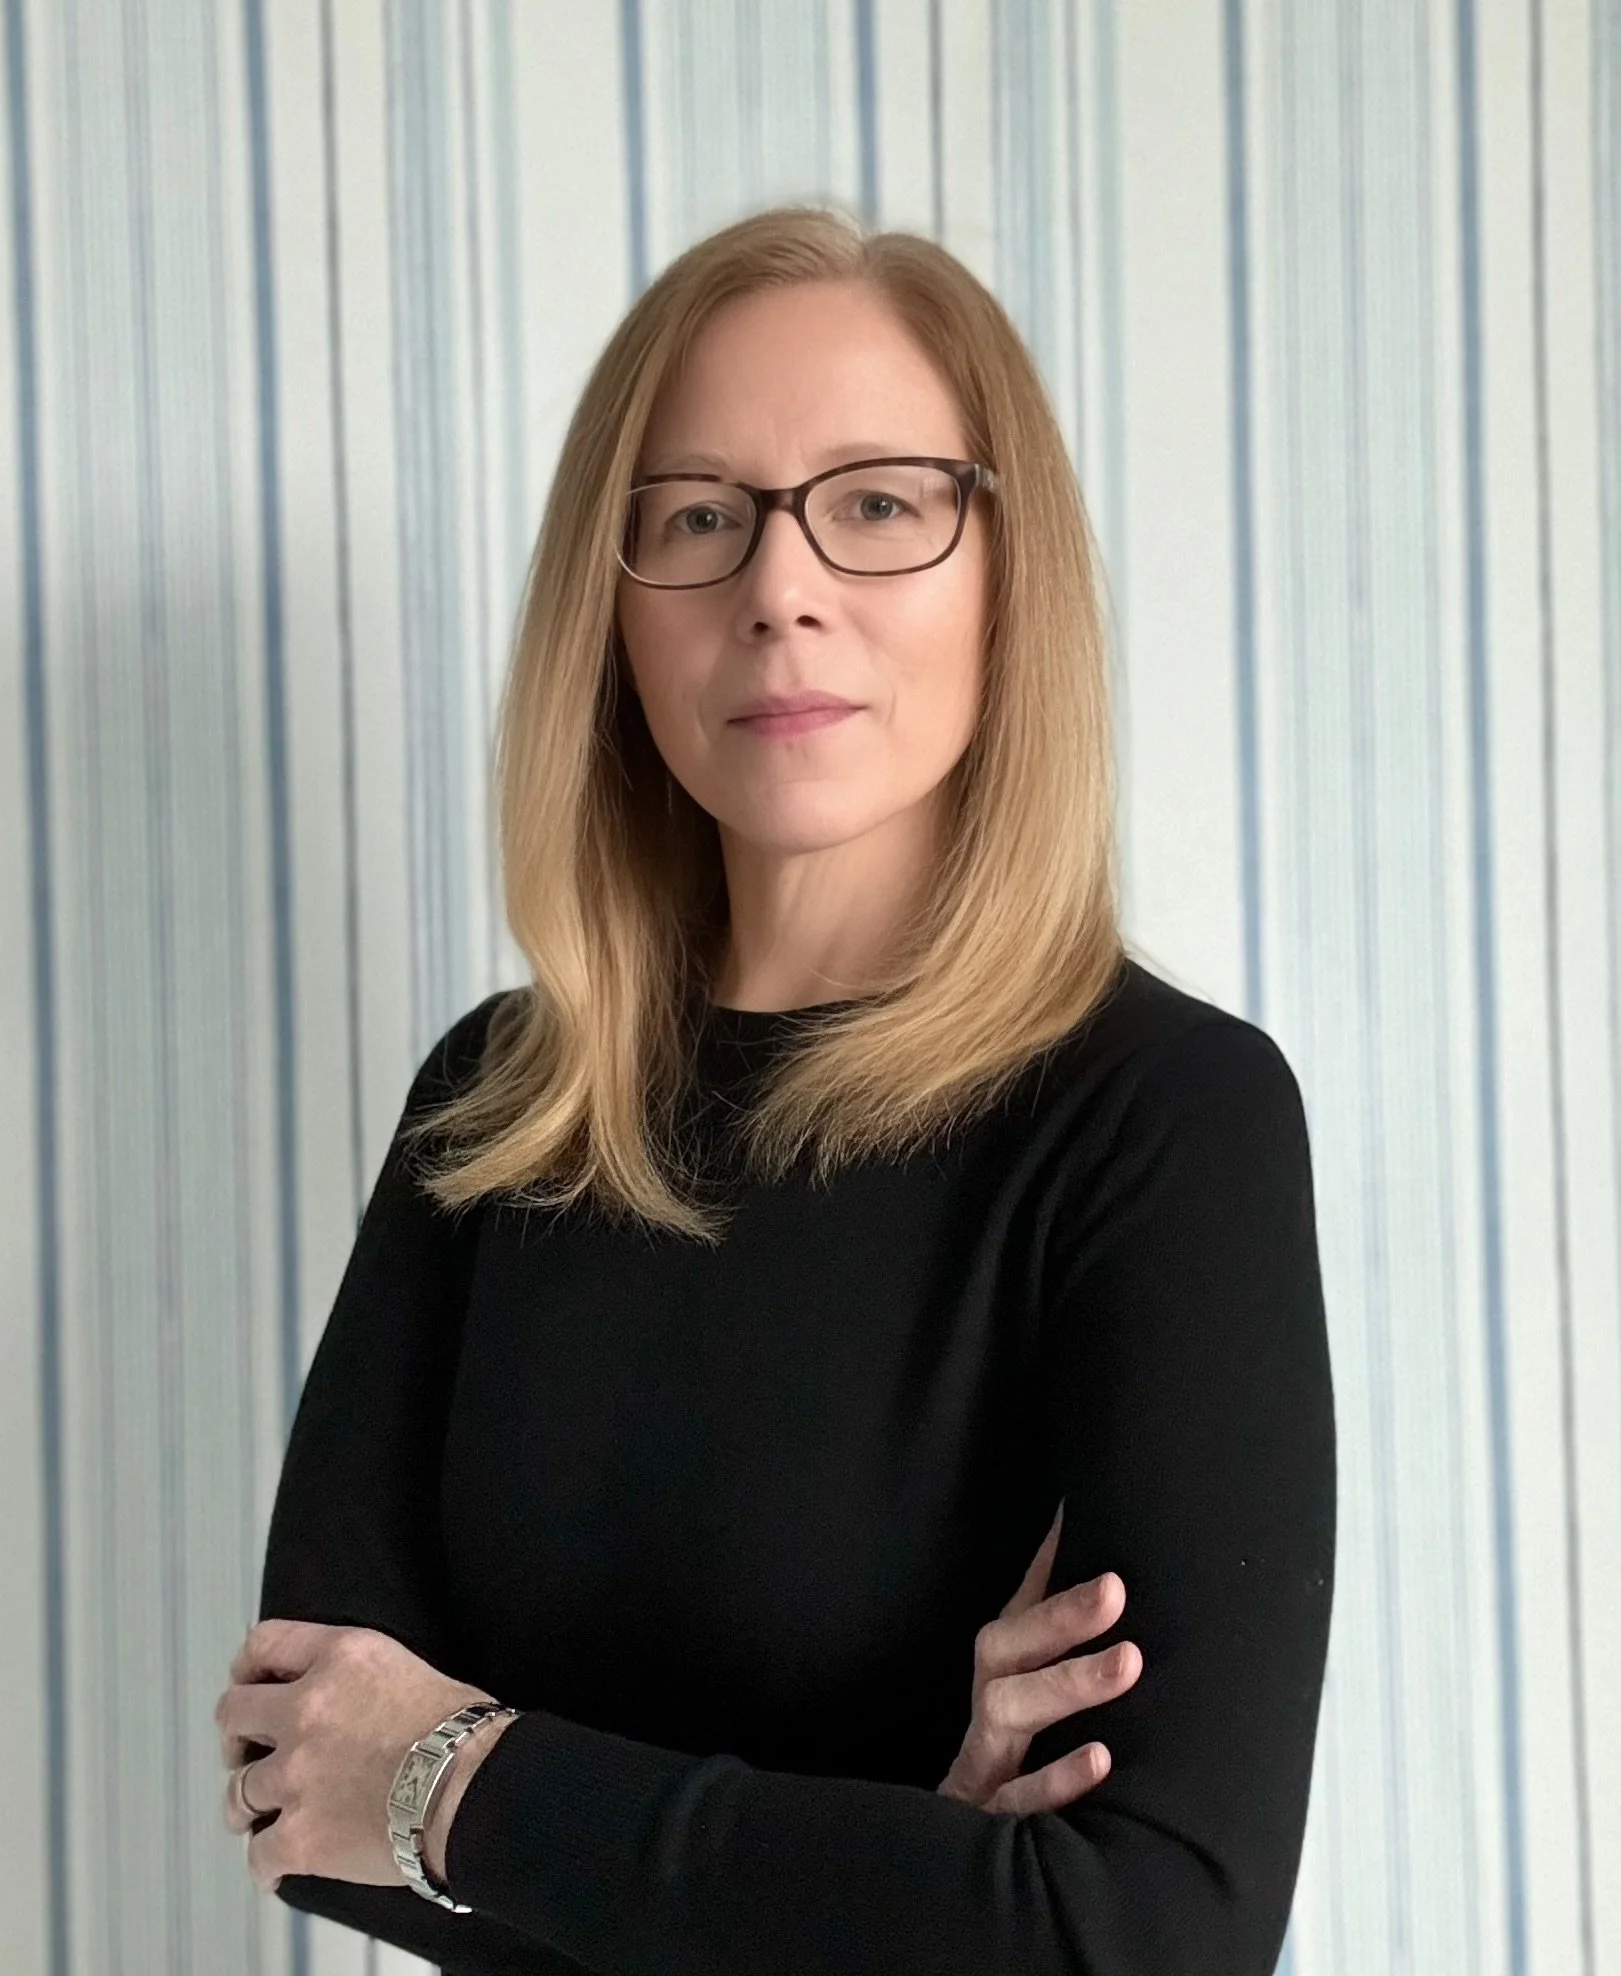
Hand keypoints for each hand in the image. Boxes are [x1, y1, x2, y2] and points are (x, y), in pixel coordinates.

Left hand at [214, 1619, 500, 1893]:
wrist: (474, 1790)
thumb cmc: (464, 1734)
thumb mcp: (406, 1668)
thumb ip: (355, 1676)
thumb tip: (344, 1701)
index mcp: (338, 1659)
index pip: (264, 1643)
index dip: (248, 1667)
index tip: (248, 1684)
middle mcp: (306, 1709)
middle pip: (232, 1714)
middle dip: (237, 1736)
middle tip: (247, 1753)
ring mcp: (295, 1774)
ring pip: (237, 1790)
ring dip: (246, 1805)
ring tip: (257, 1816)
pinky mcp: (299, 1835)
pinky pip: (259, 1854)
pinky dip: (267, 1863)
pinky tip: (278, 1867)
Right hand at [936, 1500, 1140, 1814]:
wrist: (962, 1875)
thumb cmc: (1021, 1776)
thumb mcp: (1041, 1712)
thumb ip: (1062, 1650)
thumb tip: (1089, 1555)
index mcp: (1002, 1682)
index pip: (1019, 1616)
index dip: (1050, 1574)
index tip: (1084, 1525)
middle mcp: (987, 1715)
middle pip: (1004, 1650)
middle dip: (1059, 1618)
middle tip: (1117, 1588)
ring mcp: (982, 1768)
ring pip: (1007, 1712)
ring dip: (1066, 1683)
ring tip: (1127, 1662)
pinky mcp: (984, 1823)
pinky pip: (1014, 1800)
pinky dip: (1054, 1779)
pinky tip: (1101, 1760)